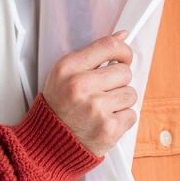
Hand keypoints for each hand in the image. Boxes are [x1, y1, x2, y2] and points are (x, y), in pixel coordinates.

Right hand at [41, 31, 137, 155]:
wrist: (47, 144)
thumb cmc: (58, 107)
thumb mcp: (64, 74)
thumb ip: (93, 54)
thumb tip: (122, 36)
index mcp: (68, 68)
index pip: (108, 46)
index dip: (123, 51)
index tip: (124, 57)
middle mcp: (81, 86)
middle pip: (124, 72)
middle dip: (118, 82)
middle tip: (104, 92)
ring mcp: (96, 109)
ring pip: (131, 93)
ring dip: (120, 102)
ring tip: (101, 109)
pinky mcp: (108, 129)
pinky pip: (132, 114)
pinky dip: (122, 120)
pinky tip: (104, 122)